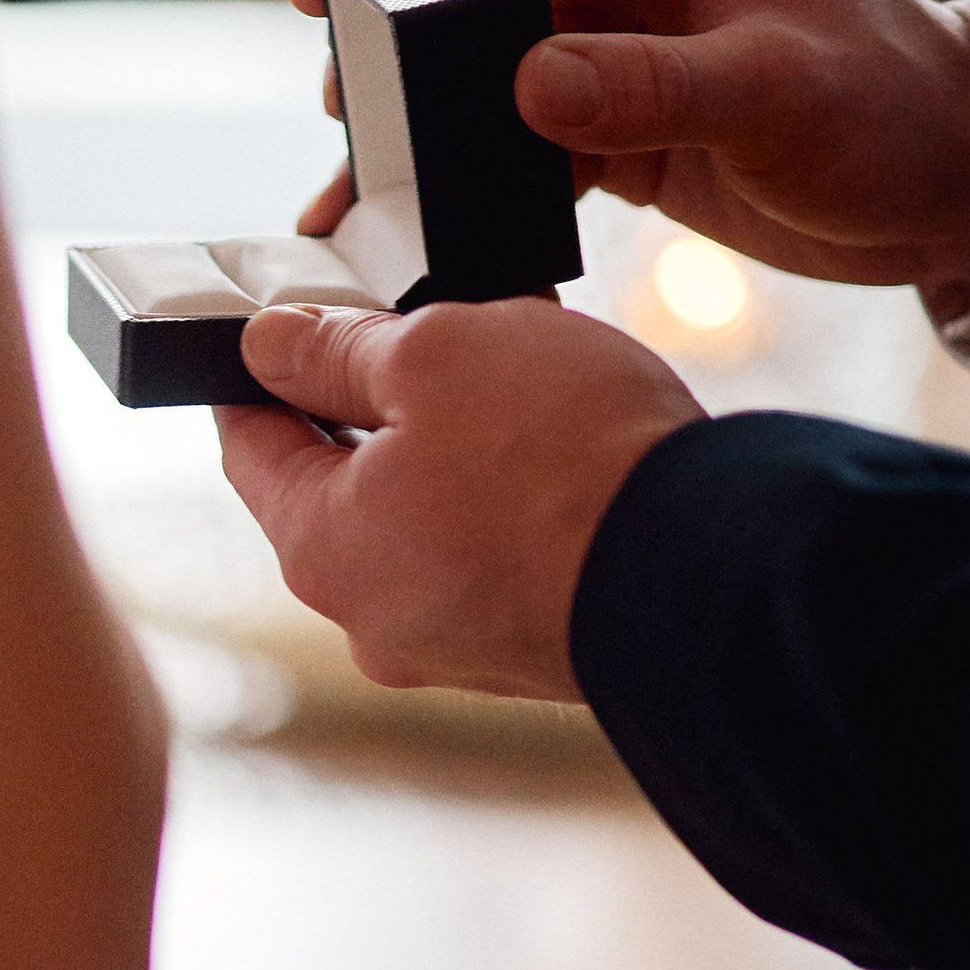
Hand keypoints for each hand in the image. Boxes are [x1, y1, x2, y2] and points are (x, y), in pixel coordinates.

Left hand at [217, 299, 702, 700]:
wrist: (720, 573)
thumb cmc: (566, 460)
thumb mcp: (435, 353)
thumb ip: (338, 348)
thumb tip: (270, 344)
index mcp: (321, 552)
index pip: (249, 445)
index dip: (261, 370)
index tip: (286, 323)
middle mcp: (376, 619)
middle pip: (343, 483)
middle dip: (380, 397)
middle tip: (432, 323)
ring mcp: (461, 645)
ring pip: (428, 514)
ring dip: (460, 440)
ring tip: (524, 366)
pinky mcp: (536, 647)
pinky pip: (496, 551)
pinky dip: (514, 493)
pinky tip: (566, 437)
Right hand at [284, 0, 969, 310]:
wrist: (965, 189)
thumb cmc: (896, 108)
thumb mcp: (775, 92)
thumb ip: (649, 86)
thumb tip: (525, 89)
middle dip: (392, 39)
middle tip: (338, 102)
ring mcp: (619, 46)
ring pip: (481, 72)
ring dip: (420, 125)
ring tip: (355, 189)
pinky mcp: (623, 125)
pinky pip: (518, 144)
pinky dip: (470, 183)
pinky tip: (421, 230)